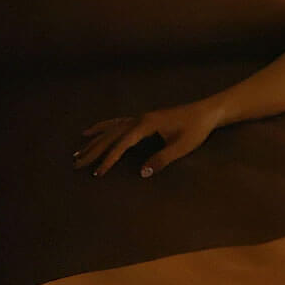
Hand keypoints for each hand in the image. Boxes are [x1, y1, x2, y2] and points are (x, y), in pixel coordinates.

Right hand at [73, 99, 223, 177]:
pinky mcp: (143, 118)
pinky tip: (92, 131)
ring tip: (77, 151)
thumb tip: (142, 173)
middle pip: (111, 135)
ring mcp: (140, 117)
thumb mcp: (182, 147)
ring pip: (111, 129)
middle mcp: (140, 118)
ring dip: (94, 140)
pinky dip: (103, 127)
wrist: (207, 112)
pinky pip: (117, 123)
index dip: (109, 158)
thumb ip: (162, 159)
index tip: (98, 173)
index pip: (122, 143)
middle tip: (76, 164)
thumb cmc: (197, 129)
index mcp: (147, 125)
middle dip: (93, 151)